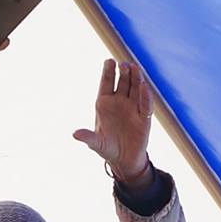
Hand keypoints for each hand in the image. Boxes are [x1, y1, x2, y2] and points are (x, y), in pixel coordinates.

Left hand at [72, 59, 154, 185]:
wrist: (124, 160)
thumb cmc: (107, 148)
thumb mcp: (96, 144)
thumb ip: (88, 137)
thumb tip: (75, 134)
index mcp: (104, 103)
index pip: (106, 83)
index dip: (108, 72)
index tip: (109, 61)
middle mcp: (119, 101)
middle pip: (123, 82)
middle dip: (123, 73)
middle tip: (123, 65)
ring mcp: (132, 107)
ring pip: (135, 89)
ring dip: (136, 79)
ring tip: (135, 69)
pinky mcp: (144, 117)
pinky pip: (146, 105)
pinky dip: (145, 97)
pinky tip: (145, 88)